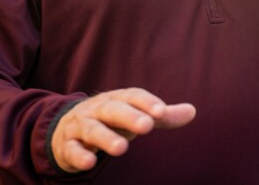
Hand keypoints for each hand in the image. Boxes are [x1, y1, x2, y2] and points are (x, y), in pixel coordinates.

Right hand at [51, 88, 195, 172]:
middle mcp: (98, 110)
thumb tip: (193, 111)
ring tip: (121, 148)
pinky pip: (73, 149)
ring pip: (92, 129)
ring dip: (105, 137)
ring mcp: (81, 126)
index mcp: (117, 100)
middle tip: (146, 126)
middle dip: (129, 116)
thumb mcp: (135, 115)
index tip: (161, 112)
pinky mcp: (68, 146)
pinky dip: (80, 155)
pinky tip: (90, 162)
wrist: (65, 128)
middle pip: (113, 110)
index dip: (146, 103)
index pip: (132, 96)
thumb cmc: (110, 121)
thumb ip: (162, 115)